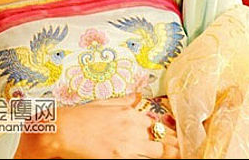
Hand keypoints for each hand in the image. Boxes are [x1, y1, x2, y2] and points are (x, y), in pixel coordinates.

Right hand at [14, 93, 179, 158]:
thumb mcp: (105, 104)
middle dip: (174, 147)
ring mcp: (127, 146)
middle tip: (186, 150)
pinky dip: (147, 159)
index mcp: (129, 113)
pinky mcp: (119, 158)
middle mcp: (131, 128)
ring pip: (156, 153)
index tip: (179, 137)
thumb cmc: (80, 117)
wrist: (62, 130)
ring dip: (166, 154)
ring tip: (180, 155)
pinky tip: (158, 159)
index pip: (156, 125)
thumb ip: (124, 101)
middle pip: (162, 141)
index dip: (170, 133)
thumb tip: (138, 96)